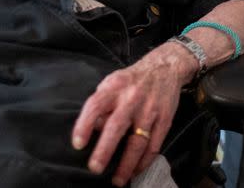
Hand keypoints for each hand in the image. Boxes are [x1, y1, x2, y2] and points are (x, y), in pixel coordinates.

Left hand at [71, 46, 194, 186]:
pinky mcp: (165, 120)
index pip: (95, 106)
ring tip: (117, 180)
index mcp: (114, 87)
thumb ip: (101, 103)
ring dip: (127, 164)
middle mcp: (131, 99)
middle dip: (105, 149)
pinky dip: (144, 161)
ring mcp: (149, 110)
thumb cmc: (131, 80)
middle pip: (116, 126)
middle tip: (95, 168)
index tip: (78, 144)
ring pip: (138, 141)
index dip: (84, 125)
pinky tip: (135, 171)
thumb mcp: (111, 83)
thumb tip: (92, 129)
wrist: (164, 67)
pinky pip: (154, 146)